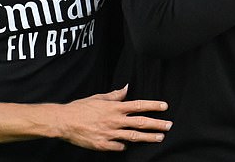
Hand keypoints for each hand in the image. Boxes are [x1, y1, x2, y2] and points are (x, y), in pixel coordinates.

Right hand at [56, 85, 171, 150]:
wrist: (64, 122)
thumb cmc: (80, 108)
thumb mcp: (98, 97)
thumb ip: (114, 95)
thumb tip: (126, 88)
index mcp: (114, 108)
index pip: (138, 105)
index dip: (153, 106)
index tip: (164, 106)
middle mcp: (115, 121)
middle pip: (140, 122)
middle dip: (157, 124)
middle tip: (169, 125)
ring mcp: (110, 134)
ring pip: (134, 136)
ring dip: (149, 137)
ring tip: (160, 137)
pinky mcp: (104, 145)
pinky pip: (119, 146)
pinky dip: (125, 145)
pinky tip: (128, 144)